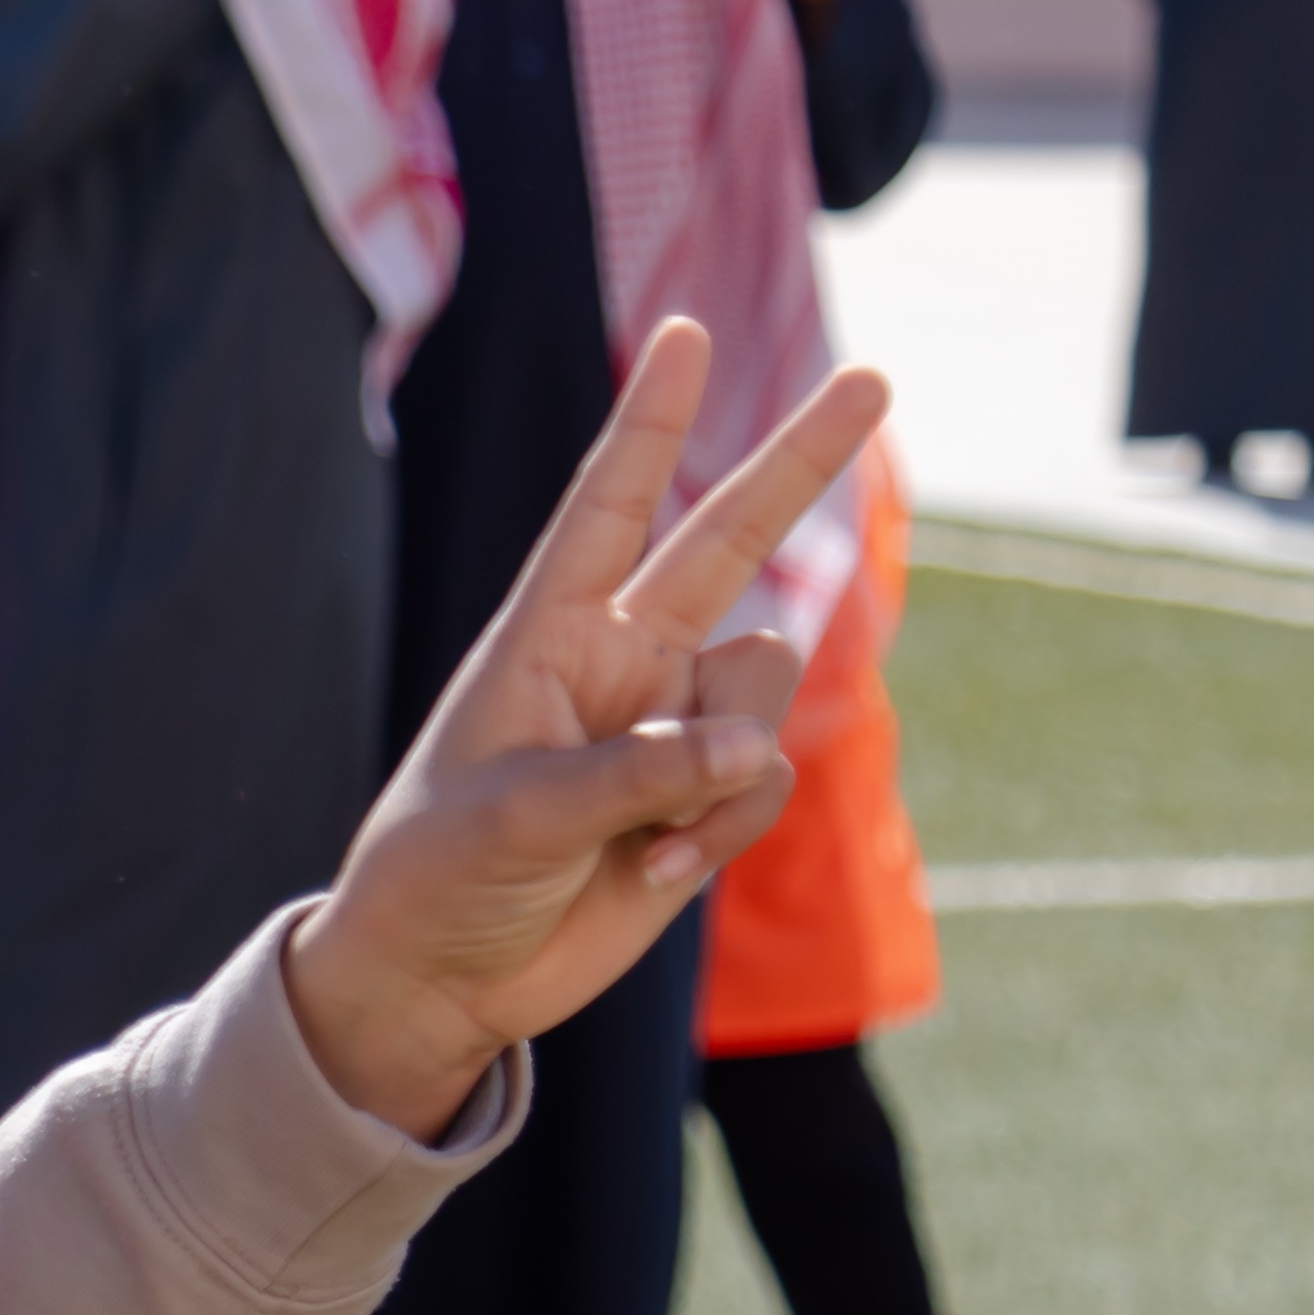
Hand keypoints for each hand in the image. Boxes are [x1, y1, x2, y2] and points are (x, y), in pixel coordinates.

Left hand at [291, 322, 884, 1139]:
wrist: (441, 979)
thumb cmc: (438, 875)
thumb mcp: (514, 817)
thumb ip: (635, 772)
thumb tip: (747, 744)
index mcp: (546, 635)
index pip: (606, 508)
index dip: (650, 422)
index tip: (684, 334)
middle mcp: (620, 660)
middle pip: (729, 539)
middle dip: (801, 463)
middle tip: (875, 377)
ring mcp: (672, 724)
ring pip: (764, 684)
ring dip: (725, 757)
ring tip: (642, 828)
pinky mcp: (705, 797)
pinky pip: (763, 779)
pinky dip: (723, 825)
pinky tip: (654, 869)